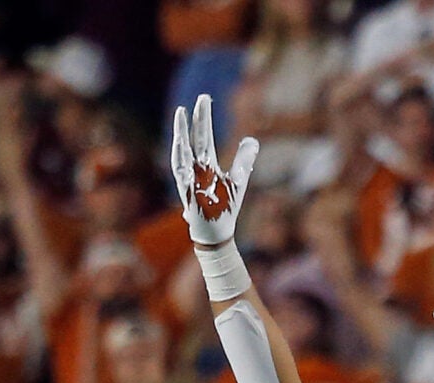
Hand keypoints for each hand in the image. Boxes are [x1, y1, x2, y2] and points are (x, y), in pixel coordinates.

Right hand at [170, 94, 257, 248]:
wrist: (217, 234)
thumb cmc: (224, 207)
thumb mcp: (239, 180)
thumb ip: (244, 159)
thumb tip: (252, 138)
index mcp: (206, 164)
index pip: (203, 136)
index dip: (204, 118)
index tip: (205, 98)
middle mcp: (196, 169)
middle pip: (195, 140)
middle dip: (196, 119)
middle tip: (201, 98)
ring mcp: (190, 181)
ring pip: (182, 154)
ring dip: (181, 135)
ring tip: (181, 115)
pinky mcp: (189, 196)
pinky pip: (182, 178)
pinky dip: (181, 163)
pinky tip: (180, 148)